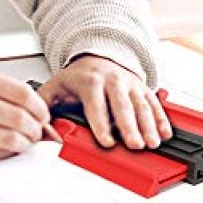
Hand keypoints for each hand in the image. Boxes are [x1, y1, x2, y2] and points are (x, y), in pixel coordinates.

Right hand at [0, 68, 52, 163]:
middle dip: (36, 128)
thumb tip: (32, 107)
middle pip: (21, 117)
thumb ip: (0, 90)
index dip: (40, 107)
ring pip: (12, 138)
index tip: (43, 114)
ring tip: (25, 142)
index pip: (23, 93)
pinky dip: (8, 152)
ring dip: (25, 143)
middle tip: (38, 132)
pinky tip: (8, 148)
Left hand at [37, 54, 172, 149]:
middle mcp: (112, 80)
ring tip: (152, 143)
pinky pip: (154, 102)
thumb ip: (44, 106)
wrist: (97, 57)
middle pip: (122, 104)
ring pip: (141, 104)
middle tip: (135, 145)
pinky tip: (164, 133)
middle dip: (129, 126)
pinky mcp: (142, 88)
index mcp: (90, 80)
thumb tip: (38, 127)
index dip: (101, 123)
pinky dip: (161, 118)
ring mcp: (129, 83)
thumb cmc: (77, 78)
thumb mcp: (56, 87)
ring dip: (148, 124)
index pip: (96, 103)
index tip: (106, 141)